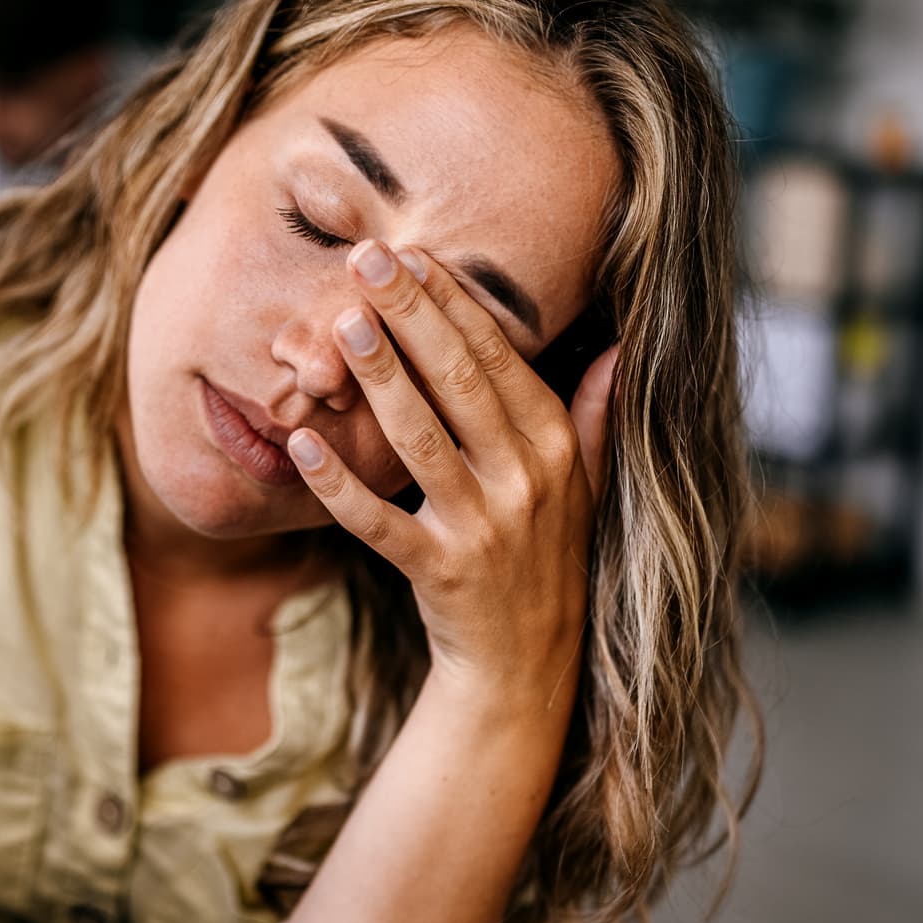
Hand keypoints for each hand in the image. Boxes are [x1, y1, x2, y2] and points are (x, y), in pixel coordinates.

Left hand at [286, 238, 617, 711]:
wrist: (527, 667)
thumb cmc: (548, 561)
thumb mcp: (587, 487)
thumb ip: (596, 416)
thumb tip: (621, 349)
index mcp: (556, 447)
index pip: (500, 359)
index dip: (455, 304)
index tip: (414, 254)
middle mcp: (526, 481)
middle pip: (459, 383)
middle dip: (412, 316)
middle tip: (367, 261)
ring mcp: (483, 529)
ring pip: (421, 440)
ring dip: (381, 379)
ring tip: (343, 323)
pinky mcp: (438, 573)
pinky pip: (380, 523)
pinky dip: (341, 485)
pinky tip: (301, 445)